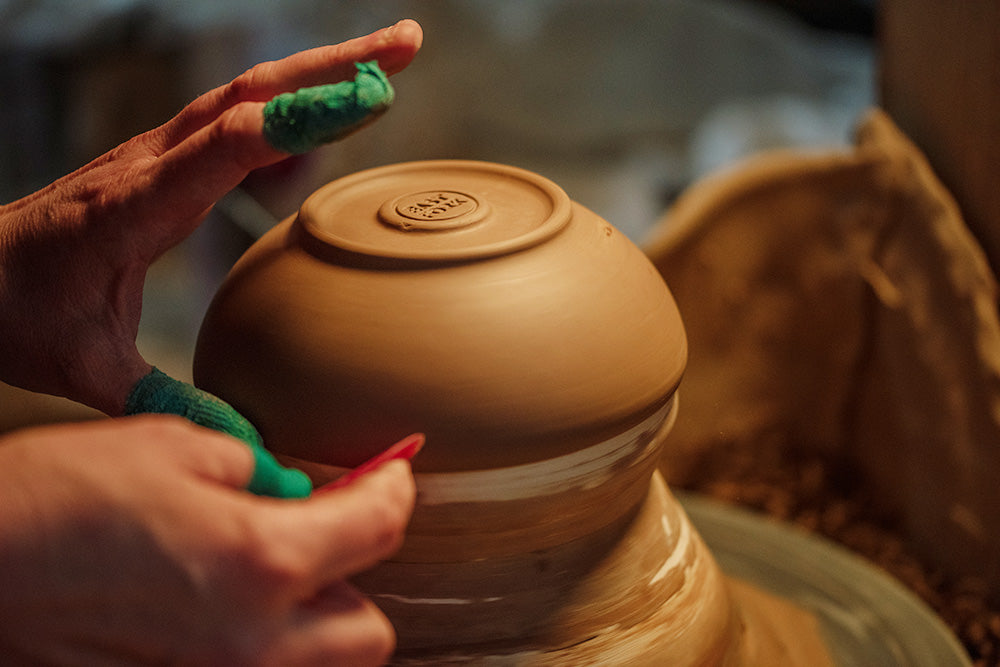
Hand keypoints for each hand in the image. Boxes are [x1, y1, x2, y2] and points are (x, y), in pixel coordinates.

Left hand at [0, 19, 421, 415]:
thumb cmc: (19, 314)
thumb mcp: (88, 371)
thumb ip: (165, 404)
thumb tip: (249, 449)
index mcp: (134, 207)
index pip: (224, 146)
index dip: (298, 121)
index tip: (368, 100)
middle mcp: (150, 164)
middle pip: (252, 93)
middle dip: (335, 67)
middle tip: (408, 47)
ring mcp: (159, 153)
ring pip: (249, 92)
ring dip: (321, 71)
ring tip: (392, 60)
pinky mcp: (167, 160)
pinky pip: (238, 118)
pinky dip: (292, 104)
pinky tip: (328, 112)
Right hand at [0, 416, 415, 664]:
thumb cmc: (60, 496)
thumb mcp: (177, 448)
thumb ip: (260, 473)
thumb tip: (296, 491)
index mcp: (262, 562)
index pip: (379, 530)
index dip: (395, 490)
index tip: (391, 473)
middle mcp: (253, 641)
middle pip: (370, 630)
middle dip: (359, 574)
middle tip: (326, 528)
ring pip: (321, 665)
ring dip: (320, 617)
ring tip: (277, 569)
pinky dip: (268, 641)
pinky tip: (230, 601)